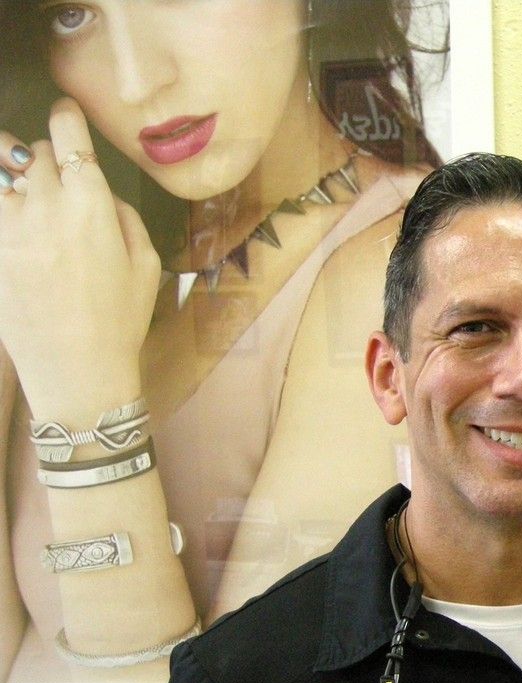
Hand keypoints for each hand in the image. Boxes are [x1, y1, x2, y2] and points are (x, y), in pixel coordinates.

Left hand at [0, 98, 159, 420]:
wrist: (76, 368)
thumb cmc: (120, 320)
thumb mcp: (147, 267)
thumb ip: (126, 219)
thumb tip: (103, 195)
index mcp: (92, 206)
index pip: (68, 138)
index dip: (66, 119)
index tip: (65, 115)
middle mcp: (46, 207)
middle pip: (34, 154)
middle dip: (45, 158)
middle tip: (54, 177)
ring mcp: (10, 228)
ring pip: (4, 177)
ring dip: (16, 180)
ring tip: (28, 199)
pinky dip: (4, 208)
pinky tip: (16, 220)